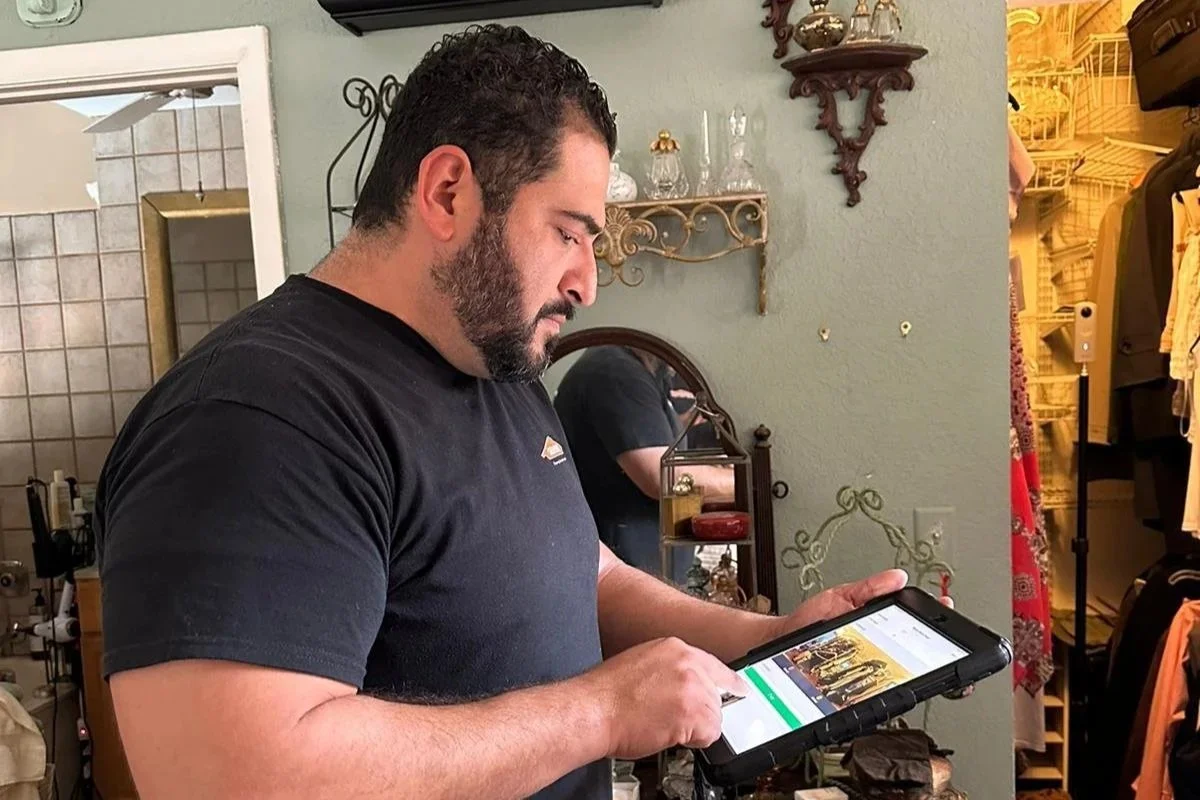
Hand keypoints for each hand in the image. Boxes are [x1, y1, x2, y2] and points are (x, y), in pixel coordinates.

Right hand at [581, 637, 749, 759]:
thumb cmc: (606, 694)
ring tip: (666, 724)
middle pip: (718, 693)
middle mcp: (687, 662)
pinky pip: (711, 733)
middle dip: (702, 710)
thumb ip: (671, 669)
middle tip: (675, 718)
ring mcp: (691, 686)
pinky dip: (696, 740)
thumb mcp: (641, 664)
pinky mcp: (692, 711)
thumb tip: (687, 684)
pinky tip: (670, 734)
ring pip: (716, 714)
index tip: (736, 692)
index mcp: (674, 648)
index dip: (725, 685)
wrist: (592, 710)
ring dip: (696, 726)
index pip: (715, 666)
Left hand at [767, 569, 973, 699]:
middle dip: (936, 648)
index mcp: (878, 625)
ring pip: (902, 676)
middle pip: (916, 653)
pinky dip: (890, 690)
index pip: (914, 624)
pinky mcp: (856, 688)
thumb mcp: (841, 597)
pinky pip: (878, 693)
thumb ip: (869, 589)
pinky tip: (896, 685)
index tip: (946, 607)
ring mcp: (867, 668)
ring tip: (931, 661)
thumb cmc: (810, 621)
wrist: (781, 643)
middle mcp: (876, 648)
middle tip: (946, 640)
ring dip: (919, 671)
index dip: (936, 620)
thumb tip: (897, 578)